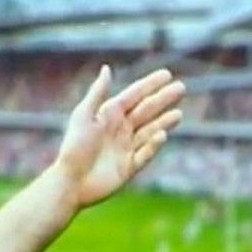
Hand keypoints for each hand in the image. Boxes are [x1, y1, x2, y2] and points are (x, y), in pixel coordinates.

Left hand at [54, 65, 185, 208]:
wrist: (70, 182)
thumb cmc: (73, 147)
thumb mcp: (84, 116)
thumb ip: (97, 93)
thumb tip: (107, 68)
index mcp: (109, 115)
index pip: (134, 95)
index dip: (150, 84)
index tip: (167, 74)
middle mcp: (120, 130)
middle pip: (146, 111)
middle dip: (163, 100)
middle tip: (181, 88)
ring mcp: (126, 148)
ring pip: (150, 131)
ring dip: (164, 121)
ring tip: (178, 114)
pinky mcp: (129, 167)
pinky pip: (145, 154)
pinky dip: (154, 145)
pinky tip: (163, 134)